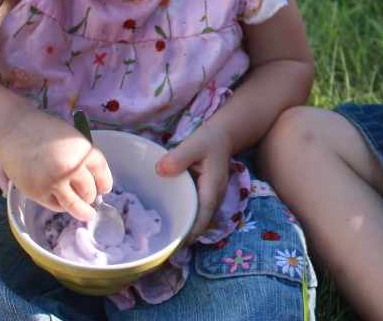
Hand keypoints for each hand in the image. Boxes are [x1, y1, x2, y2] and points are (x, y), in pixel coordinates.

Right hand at [0, 112, 112, 223]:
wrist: (13, 132)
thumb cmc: (43, 130)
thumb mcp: (72, 138)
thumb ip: (82, 156)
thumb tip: (92, 177)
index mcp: (83, 152)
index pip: (102, 173)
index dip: (106, 183)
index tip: (105, 189)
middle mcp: (71, 168)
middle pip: (90, 190)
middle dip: (92, 196)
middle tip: (91, 197)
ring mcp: (54, 183)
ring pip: (75, 204)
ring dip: (82, 210)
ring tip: (87, 214)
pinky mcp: (38, 193)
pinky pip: (56, 206)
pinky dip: (62, 206)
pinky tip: (64, 204)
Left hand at [156, 123, 232, 239]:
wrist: (222, 137)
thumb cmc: (208, 141)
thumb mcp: (193, 144)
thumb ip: (178, 157)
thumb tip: (160, 172)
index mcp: (212, 187)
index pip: (203, 215)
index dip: (191, 232)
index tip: (176, 246)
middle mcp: (215, 197)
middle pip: (201, 222)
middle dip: (185, 236)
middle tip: (162, 247)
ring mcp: (212, 199)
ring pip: (199, 219)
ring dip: (185, 228)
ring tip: (164, 238)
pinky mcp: (206, 197)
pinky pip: (196, 212)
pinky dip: (186, 218)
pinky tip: (170, 220)